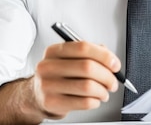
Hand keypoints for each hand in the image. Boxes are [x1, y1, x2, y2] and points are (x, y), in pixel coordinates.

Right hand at [0, 41, 120, 124]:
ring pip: (87, 86)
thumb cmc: (57, 76)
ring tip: (104, 92)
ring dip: (103, 91)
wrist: (35, 96)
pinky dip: (95, 101)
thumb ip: (89, 53)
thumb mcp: (68, 59)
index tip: (115, 64)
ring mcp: (48, 85)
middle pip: (87, 67)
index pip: (83, 47)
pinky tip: (94, 100)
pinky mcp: (52, 102)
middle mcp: (48, 66)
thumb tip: (110, 58)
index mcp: (54, 51)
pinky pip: (83, 102)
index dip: (104, 56)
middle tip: (113, 81)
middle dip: (107, 76)